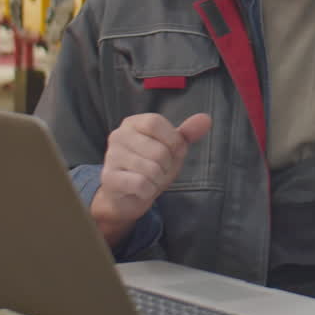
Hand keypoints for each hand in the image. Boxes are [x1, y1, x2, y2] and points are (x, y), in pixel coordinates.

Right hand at [91, 112, 211, 245]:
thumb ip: (188, 133)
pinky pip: (142, 184)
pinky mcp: (108, 178)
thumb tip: (206, 119)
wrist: (127, 196)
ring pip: (152, 169)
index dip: (171, 140)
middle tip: (159, 170)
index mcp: (133, 123)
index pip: (156, 122)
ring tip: (150, 180)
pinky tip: (141, 189)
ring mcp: (111, 156)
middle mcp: (118, 135)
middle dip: (167, 166)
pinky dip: (149, 191)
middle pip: (158, 150)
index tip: (172, 151)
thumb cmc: (151, 166)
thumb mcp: (172, 148)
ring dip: (158, 180)